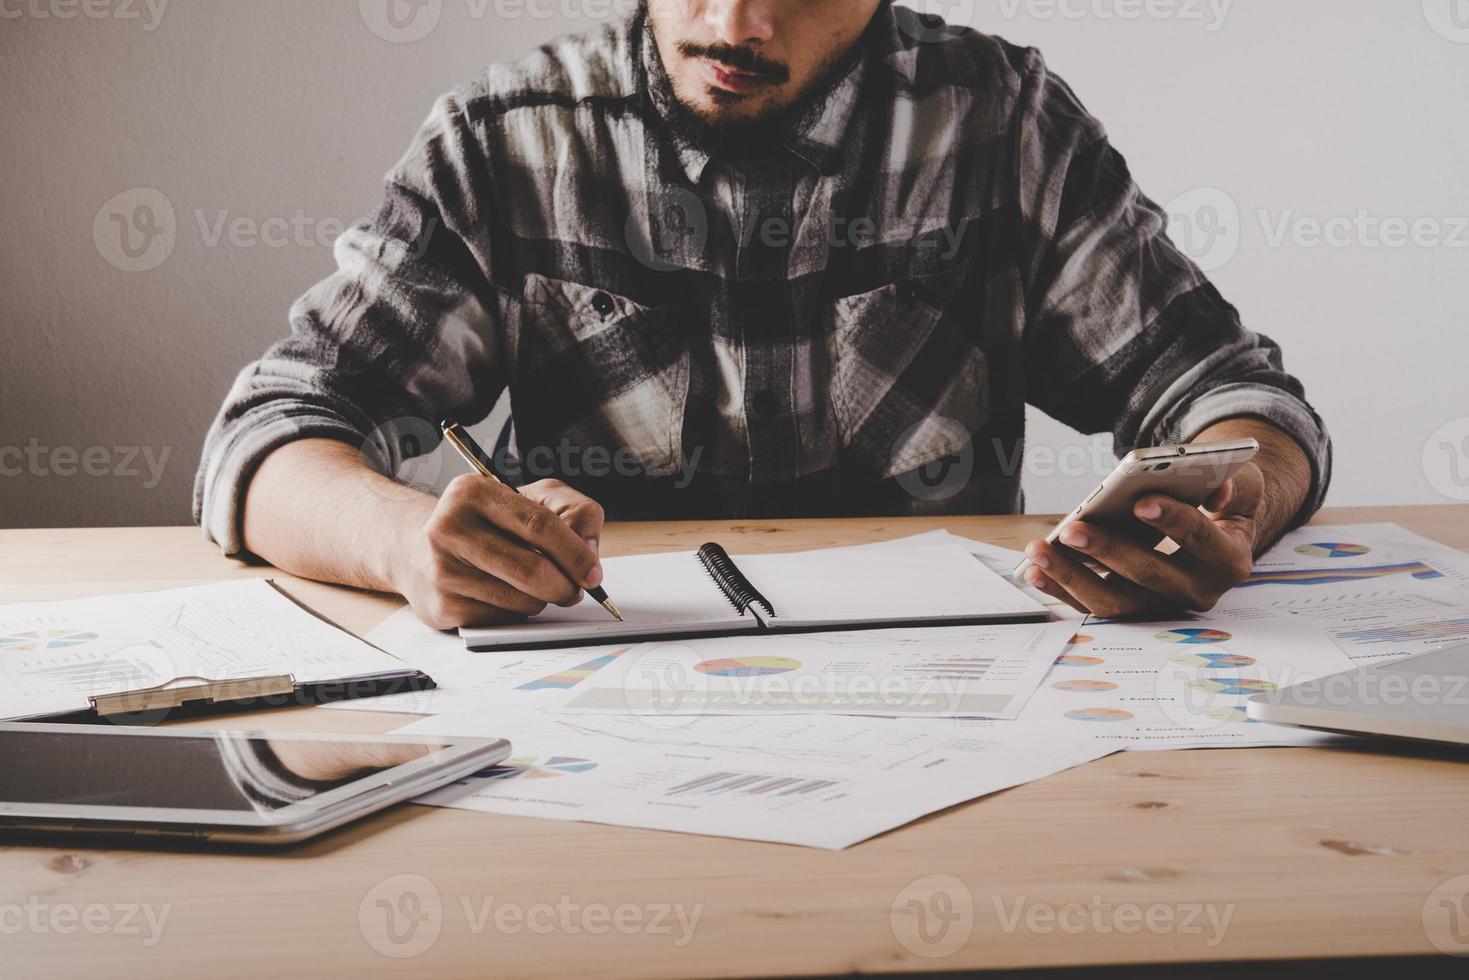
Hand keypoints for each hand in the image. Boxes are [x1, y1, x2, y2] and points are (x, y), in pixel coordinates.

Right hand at [397, 476, 604, 628]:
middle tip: (575, 590)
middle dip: (565, 585)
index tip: (593, 572)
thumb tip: (590, 554)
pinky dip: (516, 612)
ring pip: (521, 599)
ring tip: (534, 585)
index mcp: (473, 492)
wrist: (416, 549)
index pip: (539, 525)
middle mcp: (450, 528)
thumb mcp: (526, 498)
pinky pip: (502, 619)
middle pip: (531, 569)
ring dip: (542, 599)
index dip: (575, 553)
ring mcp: (442, 570)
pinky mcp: (442, 606)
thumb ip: (569, 512)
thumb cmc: (482, 523)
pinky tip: (502, 594)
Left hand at [1021, 463, 1263, 617]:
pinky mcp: (1133, 609)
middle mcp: (1196, 590)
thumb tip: (1219, 490)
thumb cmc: (1224, 505)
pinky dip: (1062, 588)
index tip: (1141, 502)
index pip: (1200, 540)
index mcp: (1228, 559)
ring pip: (1115, 601)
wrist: (1218, 536)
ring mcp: (1161, 605)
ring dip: (1072, 577)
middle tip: (1072, 529)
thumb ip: (1238, 485)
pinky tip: (1035, 569)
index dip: (1172, 521)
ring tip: (1039, 550)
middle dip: (1108, 551)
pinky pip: (1093, 604)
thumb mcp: (1243, 488)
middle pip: (1149, 575)